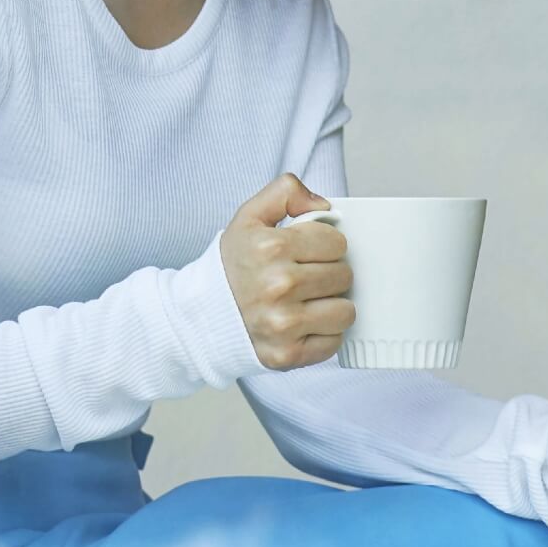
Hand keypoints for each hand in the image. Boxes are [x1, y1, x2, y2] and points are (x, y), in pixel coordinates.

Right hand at [218, 173, 356, 370]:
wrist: (202, 315)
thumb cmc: (232, 266)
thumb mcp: (249, 216)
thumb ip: (286, 192)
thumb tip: (326, 206)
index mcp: (272, 248)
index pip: (336, 242)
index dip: (325, 244)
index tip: (309, 251)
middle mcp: (278, 286)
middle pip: (344, 275)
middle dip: (329, 273)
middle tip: (307, 276)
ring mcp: (283, 324)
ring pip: (345, 311)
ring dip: (332, 305)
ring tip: (308, 301)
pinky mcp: (287, 354)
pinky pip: (333, 341)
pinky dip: (323, 334)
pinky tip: (303, 324)